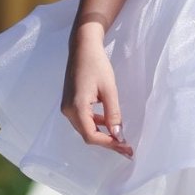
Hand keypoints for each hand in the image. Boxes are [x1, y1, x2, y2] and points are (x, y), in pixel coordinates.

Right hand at [61, 31, 133, 156]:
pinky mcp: (70, 102)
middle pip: (88, 134)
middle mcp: (68, 111)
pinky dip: (97, 123)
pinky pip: (84, 119)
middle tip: (127, 148)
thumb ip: (113, 113)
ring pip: (86, 128)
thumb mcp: (109, 89)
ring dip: (103, 133)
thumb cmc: (97, 64)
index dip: (109, 144)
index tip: (126, 148)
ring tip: (122, 138)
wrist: (82, 47)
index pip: (91, 136)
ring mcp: (67, 107)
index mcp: (76, 108)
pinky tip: (110, 123)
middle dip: (108, 141)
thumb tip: (118, 135)